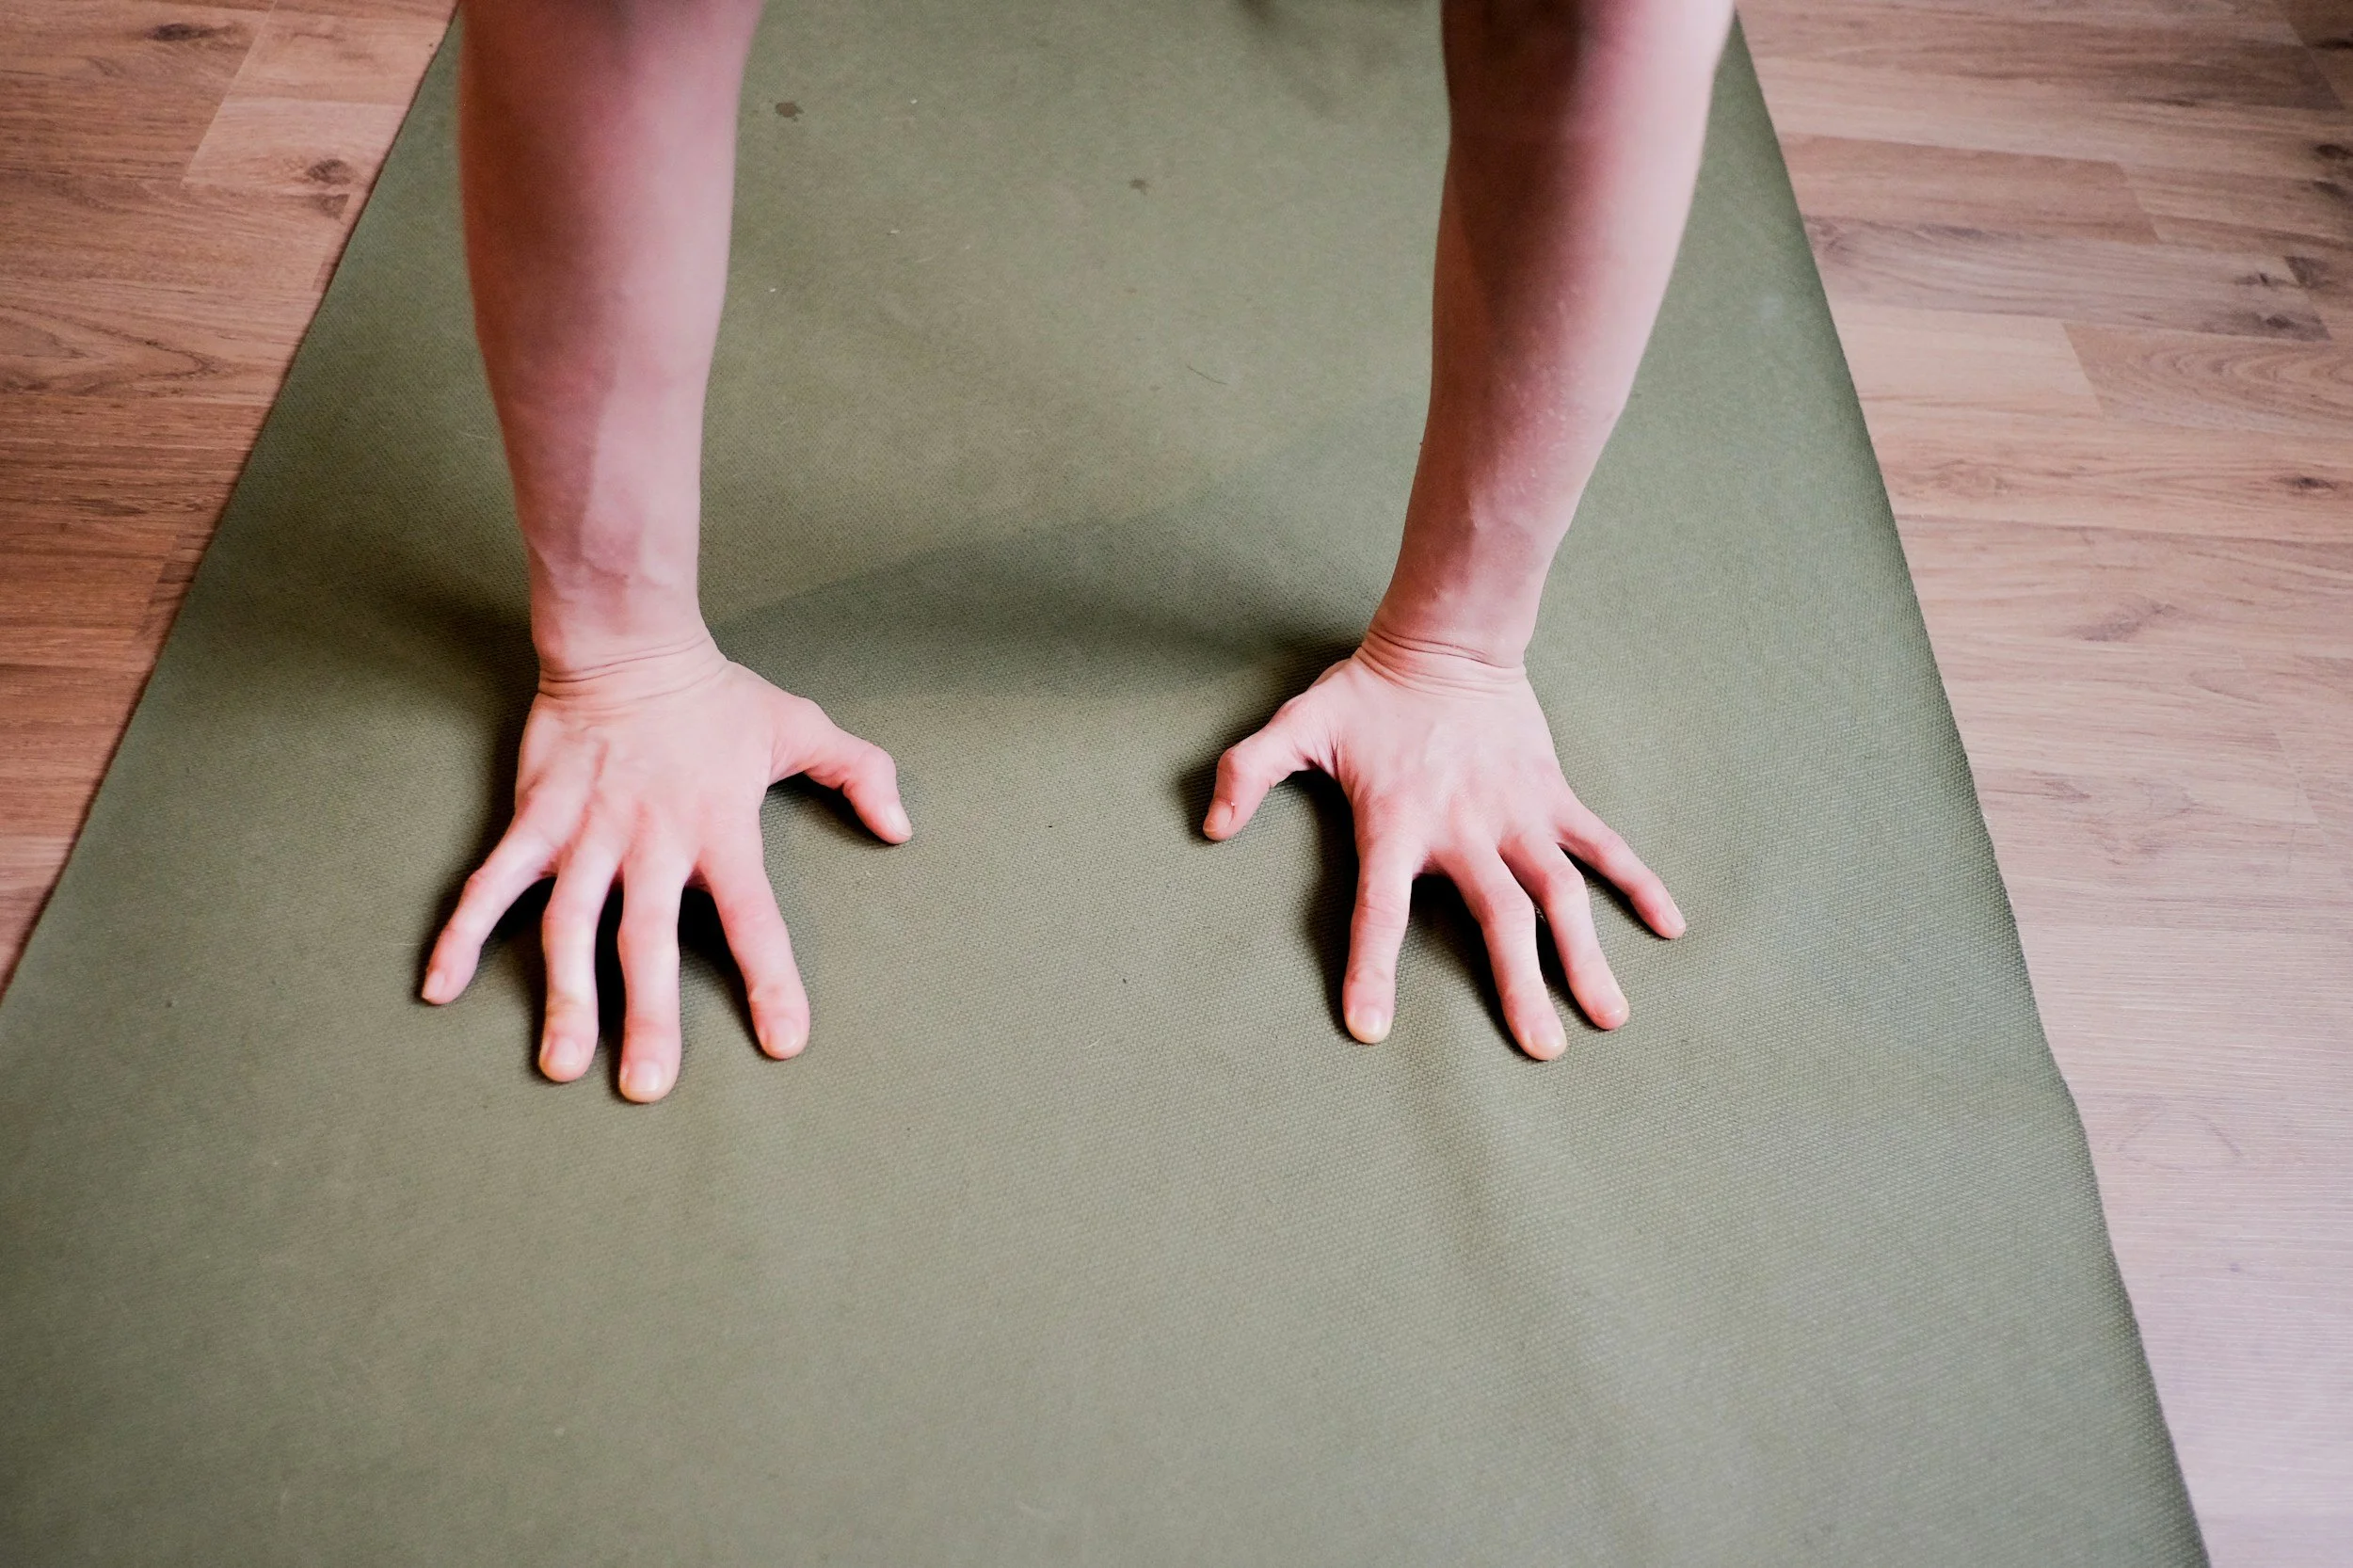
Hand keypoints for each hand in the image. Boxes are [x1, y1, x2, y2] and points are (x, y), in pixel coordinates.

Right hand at [421, 634, 909, 1100]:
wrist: (626, 640)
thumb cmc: (715, 695)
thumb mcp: (800, 726)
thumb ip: (860, 773)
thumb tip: (901, 828)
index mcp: (720, 828)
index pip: (754, 916)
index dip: (770, 980)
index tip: (783, 1041)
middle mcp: (652, 840)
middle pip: (648, 940)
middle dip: (649, 1016)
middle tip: (646, 1089)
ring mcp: (587, 832)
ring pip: (570, 925)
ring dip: (564, 995)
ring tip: (561, 1065)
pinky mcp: (535, 818)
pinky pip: (492, 882)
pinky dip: (462, 933)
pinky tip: (439, 989)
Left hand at [1204, 632, 1682, 1057]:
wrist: (1447, 639)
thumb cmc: (1368, 694)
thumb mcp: (1298, 726)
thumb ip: (1248, 772)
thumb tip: (1209, 826)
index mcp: (1398, 823)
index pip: (1380, 910)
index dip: (1371, 968)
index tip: (1369, 1028)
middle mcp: (1465, 828)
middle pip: (1500, 916)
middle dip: (1519, 985)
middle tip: (1541, 1049)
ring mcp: (1517, 814)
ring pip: (1561, 893)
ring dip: (1586, 954)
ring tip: (1610, 1016)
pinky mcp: (1552, 797)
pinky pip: (1603, 844)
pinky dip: (1638, 882)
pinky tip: (1669, 926)